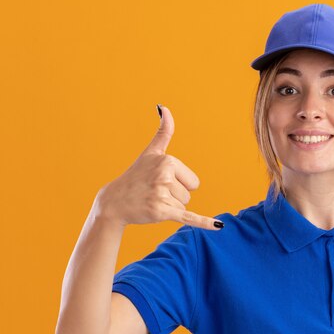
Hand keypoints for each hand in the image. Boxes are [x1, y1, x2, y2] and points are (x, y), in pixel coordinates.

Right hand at [95, 105, 222, 230]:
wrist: (114, 201)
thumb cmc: (136, 176)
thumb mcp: (151, 153)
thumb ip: (163, 132)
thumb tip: (165, 107)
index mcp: (167, 161)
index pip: (194, 181)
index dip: (179, 184)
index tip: (159, 181)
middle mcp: (164, 176)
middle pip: (189, 194)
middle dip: (174, 197)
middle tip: (154, 193)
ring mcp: (162, 194)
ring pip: (184, 206)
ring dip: (170, 207)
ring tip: (152, 200)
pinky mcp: (162, 211)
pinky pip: (189, 217)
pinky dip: (204, 222)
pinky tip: (219, 226)